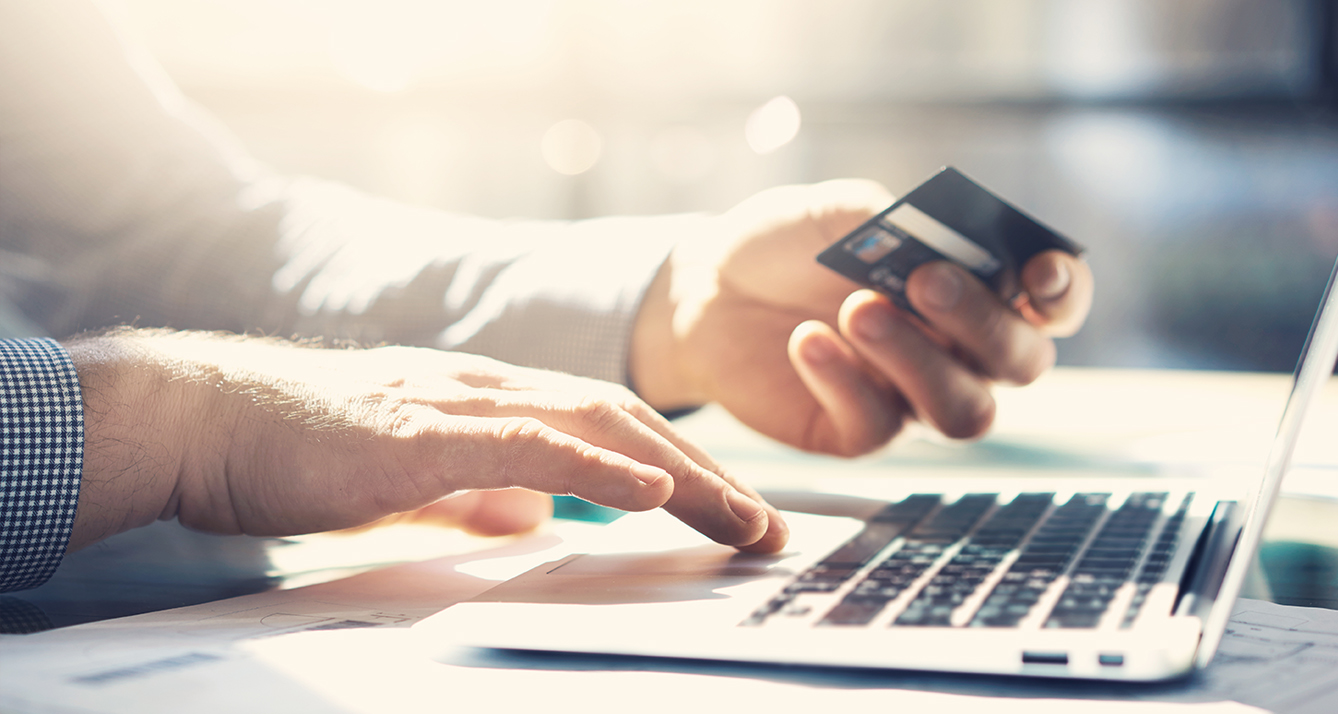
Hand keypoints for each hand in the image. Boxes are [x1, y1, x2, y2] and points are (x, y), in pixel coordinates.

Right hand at [64, 329, 787, 552]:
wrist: (210, 420)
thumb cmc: (300, 449)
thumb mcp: (411, 481)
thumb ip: (475, 495)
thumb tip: (532, 520)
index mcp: (488, 402)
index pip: (607, 427)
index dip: (678, 466)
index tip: (729, 511)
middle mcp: (488, 389)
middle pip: (623, 421)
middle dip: (705, 475)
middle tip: (766, 525)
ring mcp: (458, 403)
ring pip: (594, 426)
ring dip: (677, 473)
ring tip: (738, 516)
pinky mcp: (421, 433)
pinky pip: (527, 444)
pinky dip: (595, 467)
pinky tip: (649, 490)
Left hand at [631, 179, 1093, 454]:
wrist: (707, 286)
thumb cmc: (788, 244)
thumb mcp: (843, 213)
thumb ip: (901, 225)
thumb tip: (947, 244)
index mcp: (977, 288)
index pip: (1053, 304)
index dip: (1062, 293)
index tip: (1038, 272)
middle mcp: (961, 351)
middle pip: (1020, 363)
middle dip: (982, 321)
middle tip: (924, 281)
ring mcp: (913, 397)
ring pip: (963, 411)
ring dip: (919, 360)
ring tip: (858, 309)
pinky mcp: (857, 431)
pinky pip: (878, 426)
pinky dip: (846, 380)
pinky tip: (807, 341)